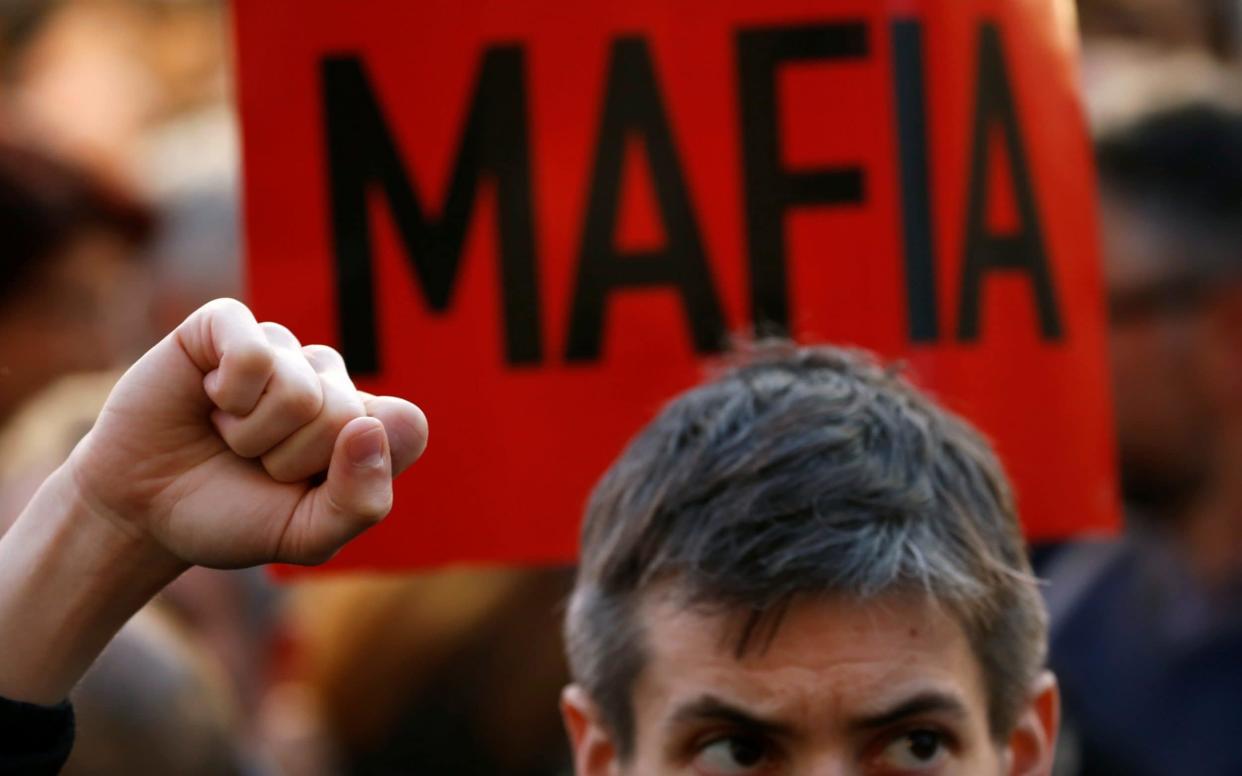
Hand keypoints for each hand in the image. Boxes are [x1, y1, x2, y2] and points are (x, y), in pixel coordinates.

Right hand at [66, 298, 426, 567]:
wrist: (144, 511)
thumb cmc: (232, 516)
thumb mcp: (306, 535)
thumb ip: (360, 501)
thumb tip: (368, 427)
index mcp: (365, 421)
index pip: (407, 427)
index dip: (355, 470)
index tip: (311, 489)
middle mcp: (329, 377)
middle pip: (346, 414)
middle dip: (292, 460)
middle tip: (258, 464)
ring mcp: (280, 348)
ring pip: (299, 389)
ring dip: (253, 435)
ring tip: (231, 435)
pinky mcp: (228, 326)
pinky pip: (254, 351)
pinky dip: (228, 394)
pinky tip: (211, 399)